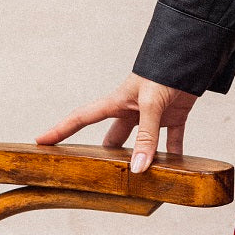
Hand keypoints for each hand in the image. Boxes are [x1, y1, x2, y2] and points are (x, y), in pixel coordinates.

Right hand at [35, 72, 198, 173]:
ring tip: (137, 181)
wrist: (194, 53)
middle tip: (95, 175)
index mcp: (118, 101)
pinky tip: (176, 171)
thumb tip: (138, 170)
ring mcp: (153, 114)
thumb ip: (146, 136)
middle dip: (105, 154)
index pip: (83, 118)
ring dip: (142, 158)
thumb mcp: (152, 103)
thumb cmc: (167, 69)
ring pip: (142, 142)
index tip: (39, 141)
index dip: (61, 129)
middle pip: (112, 136)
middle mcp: (132, 109)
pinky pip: (172, 140)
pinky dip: (174, 155)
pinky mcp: (175, 115)